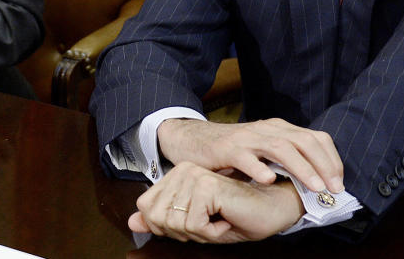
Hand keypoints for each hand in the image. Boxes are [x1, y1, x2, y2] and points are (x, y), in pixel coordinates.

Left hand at [129, 162, 302, 242]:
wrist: (271, 210)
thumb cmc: (236, 216)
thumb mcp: (194, 224)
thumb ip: (161, 221)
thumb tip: (132, 222)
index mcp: (177, 175)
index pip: (148, 210)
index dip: (170, 228)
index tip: (197, 222)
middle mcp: (183, 170)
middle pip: (159, 219)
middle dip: (185, 232)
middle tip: (211, 222)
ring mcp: (194, 175)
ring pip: (175, 223)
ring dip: (200, 233)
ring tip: (221, 219)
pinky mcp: (207, 185)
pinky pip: (194, 224)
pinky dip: (212, 232)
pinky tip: (227, 218)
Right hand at [157, 117, 342, 193]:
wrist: (192, 140)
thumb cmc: (232, 150)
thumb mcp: (264, 151)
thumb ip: (286, 159)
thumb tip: (319, 181)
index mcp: (279, 129)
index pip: (315, 137)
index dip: (331, 159)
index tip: (339, 182)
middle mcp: (266, 129)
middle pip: (303, 141)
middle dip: (323, 165)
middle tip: (334, 188)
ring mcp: (246, 138)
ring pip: (280, 148)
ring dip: (301, 167)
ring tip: (314, 187)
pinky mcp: (226, 148)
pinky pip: (245, 157)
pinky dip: (259, 168)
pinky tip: (269, 180)